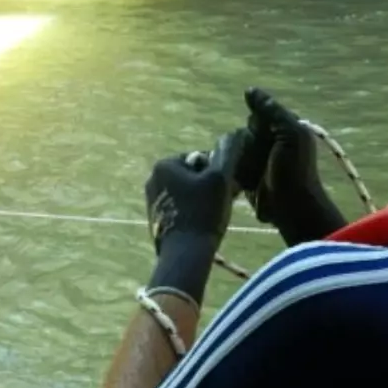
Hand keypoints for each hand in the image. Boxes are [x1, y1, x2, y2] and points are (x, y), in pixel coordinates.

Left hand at [145, 129, 247, 254]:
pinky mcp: (156, 218)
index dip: (217, 172)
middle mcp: (152, 179)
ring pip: (188, 192)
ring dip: (204, 198)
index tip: (225, 187)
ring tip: (214, 214)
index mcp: (164, 164)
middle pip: (193, 175)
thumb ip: (227, 152)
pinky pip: (180, 207)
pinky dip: (193, 211)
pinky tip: (203, 224)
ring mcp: (152, 200)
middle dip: (210, 185)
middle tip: (223, 201)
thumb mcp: (220, 178)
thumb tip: (234, 133)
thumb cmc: (204, 213)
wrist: (186, 254)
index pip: (200, 158)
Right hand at [239, 87, 320, 221]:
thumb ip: (273, 111)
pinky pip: (231, 165)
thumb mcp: (290, 134)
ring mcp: (256, 159)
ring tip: (253, 172)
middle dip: (247, 143)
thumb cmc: (295, 169)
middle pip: (244, 132)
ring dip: (240, 159)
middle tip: (260, 158)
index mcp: (283, 128)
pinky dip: (235, 170)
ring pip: (235, 148)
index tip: (267, 139)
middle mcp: (269, 141)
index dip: (259, 126)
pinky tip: (243, 179)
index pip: (258, 116)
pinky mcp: (245, 176)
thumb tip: (249, 90)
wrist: (291, 206)